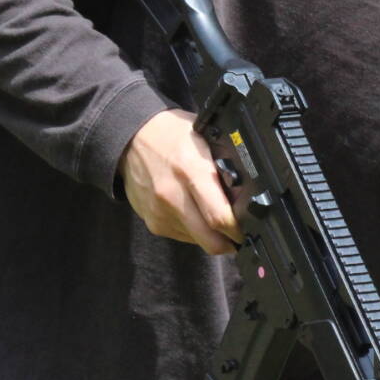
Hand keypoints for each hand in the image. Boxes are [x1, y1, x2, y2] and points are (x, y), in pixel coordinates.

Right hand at [121, 109, 242, 254]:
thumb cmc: (172, 135)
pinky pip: (180, 236)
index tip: (248, 230)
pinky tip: (196, 214)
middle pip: (209, 239)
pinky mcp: (151, 221)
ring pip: (196, 240)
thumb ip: (224, 164)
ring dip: (210, 237)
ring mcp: (160, 212)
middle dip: (229, 244)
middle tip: (239, 238)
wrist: (131, 139)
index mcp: (191, 171)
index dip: (237, 230)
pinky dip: (193, 231)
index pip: (219, 215)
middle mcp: (173, 196)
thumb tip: (247, 190)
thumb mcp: (205, 138)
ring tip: (216, 220)